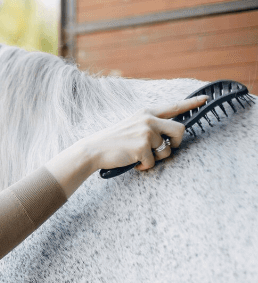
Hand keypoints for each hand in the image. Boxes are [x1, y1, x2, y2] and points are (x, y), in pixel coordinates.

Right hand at [79, 95, 208, 171]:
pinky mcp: (142, 147)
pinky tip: (133, 162)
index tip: (205, 99)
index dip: (192, 103)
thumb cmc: (113, 141)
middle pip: (180, 129)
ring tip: (140, 157)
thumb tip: (168, 139)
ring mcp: (146, 132)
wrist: (94, 150)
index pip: (174, 106)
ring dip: (156, 158)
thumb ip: (150, 126)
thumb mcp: (132, 125)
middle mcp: (148, 120)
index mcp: (146, 113)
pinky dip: (144, 166)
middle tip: (166, 148)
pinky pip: (153, 162)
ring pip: (167, 150)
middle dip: (177, 142)